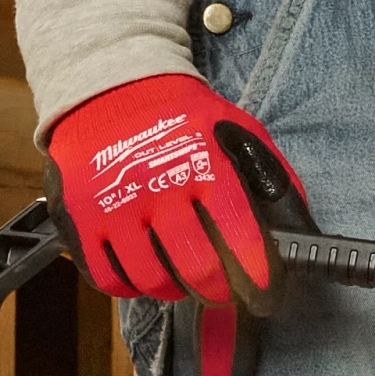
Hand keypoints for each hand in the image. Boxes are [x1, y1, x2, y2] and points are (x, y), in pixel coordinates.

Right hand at [45, 73, 309, 310]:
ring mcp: (112, 207)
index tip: (264, 289)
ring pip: (151, 280)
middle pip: (196, 267)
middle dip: (219, 288)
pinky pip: (108, 279)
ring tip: (181, 276)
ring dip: (174, 288)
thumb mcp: (234, 129)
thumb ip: (267, 175)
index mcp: (202, 164)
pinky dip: (131, 286)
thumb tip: (296, 228)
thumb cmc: (181, 117)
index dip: (257, 271)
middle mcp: (156, 187)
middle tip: (223, 288)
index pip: (239, 232)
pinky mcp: (78, 221)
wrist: (110, 86)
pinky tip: (144, 271)